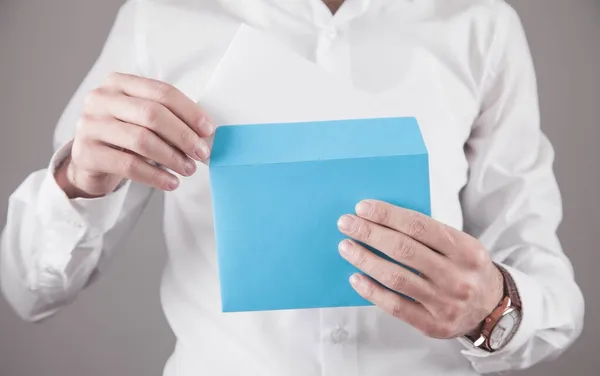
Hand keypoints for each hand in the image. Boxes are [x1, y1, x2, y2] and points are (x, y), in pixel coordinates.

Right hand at [55, 72, 213, 197]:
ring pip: (141, 140)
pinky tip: (171, 182)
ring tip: (188, 169)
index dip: (189, 111)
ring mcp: (90, 125)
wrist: (90, 161)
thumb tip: (205, 133)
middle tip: (201, 153)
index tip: (208, 130)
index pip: (162, 92)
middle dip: (183, 135)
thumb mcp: (142, 119)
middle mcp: (101, 99)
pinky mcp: (86, 154)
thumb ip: (169, 118)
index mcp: (119, 83)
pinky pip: (128, 165)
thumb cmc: (124, 136)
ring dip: (172, 157)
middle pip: (152, 114)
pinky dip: (155, 176)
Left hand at [337, 200, 503, 338]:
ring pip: (396, 278)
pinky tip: (356, 278)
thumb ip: (429, 234)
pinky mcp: (433, 324)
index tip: (362, 208)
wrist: (493, 309)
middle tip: (346, 224)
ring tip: (346, 247)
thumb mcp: (461, 245)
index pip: (420, 226)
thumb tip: (381, 219)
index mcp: (466, 249)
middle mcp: (458, 276)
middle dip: (369, 234)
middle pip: (404, 250)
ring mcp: (445, 303)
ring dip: (365, 260)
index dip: (388, 215)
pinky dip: (372, 291)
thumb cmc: (465, 268)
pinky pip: (395, 306)